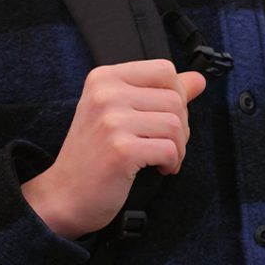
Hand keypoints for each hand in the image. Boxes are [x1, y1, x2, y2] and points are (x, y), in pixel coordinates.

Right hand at [20, 59, 207, 238]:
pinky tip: (159, 169)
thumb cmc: (95, 155)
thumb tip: (198, 80)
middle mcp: (105, 94)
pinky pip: (170, 150)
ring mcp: (112, 121)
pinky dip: (172, 163)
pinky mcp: (122, 150)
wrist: (66, 194)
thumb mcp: (121, 114)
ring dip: (179, 148)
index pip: (164, 70)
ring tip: (163, 159)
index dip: (177, 96)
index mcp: (104, 78)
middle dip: (181, 127)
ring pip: (176, 125)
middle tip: (166, 145)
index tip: (166, 119)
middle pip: (175, 98)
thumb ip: (159, 93)